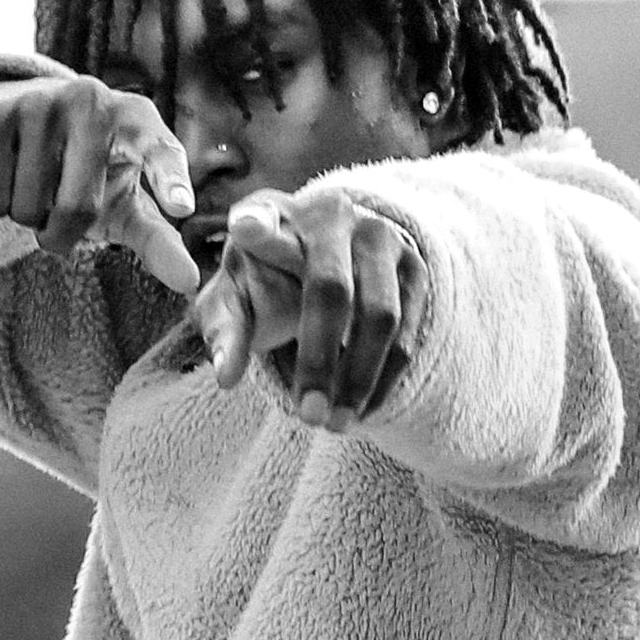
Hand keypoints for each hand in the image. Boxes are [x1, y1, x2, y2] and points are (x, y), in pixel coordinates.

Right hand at [0, 74, 199, 297]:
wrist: (21, 118)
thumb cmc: (89, 171)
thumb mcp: (127, 203)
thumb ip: (159, 241)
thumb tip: (190, 283)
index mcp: (137, 120)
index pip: (159, 151)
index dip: (169, 179)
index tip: (182, 208)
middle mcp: (92, 101)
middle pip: (77, 209)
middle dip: (61, 234)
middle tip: (59, 212)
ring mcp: (40, 101)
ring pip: (27, 208)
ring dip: (26, 217)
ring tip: (34, 184)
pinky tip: (5, 173)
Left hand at [191, 185, 425, 429]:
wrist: (331, 253)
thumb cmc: (267, 280)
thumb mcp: (235, 298)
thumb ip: (225, 331)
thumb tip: (227, 376)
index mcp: (276, 215)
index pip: (265, 219)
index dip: (257, 225)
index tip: (245, 229)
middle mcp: (333, 215)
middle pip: (331, 288)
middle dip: (319, 359)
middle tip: (309, 417)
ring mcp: (381, 237)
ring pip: (380, 315)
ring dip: (359, 379)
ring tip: (335, 425)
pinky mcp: (413, 267)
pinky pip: (406, 332)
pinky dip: (384, 379)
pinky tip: (362, 411)